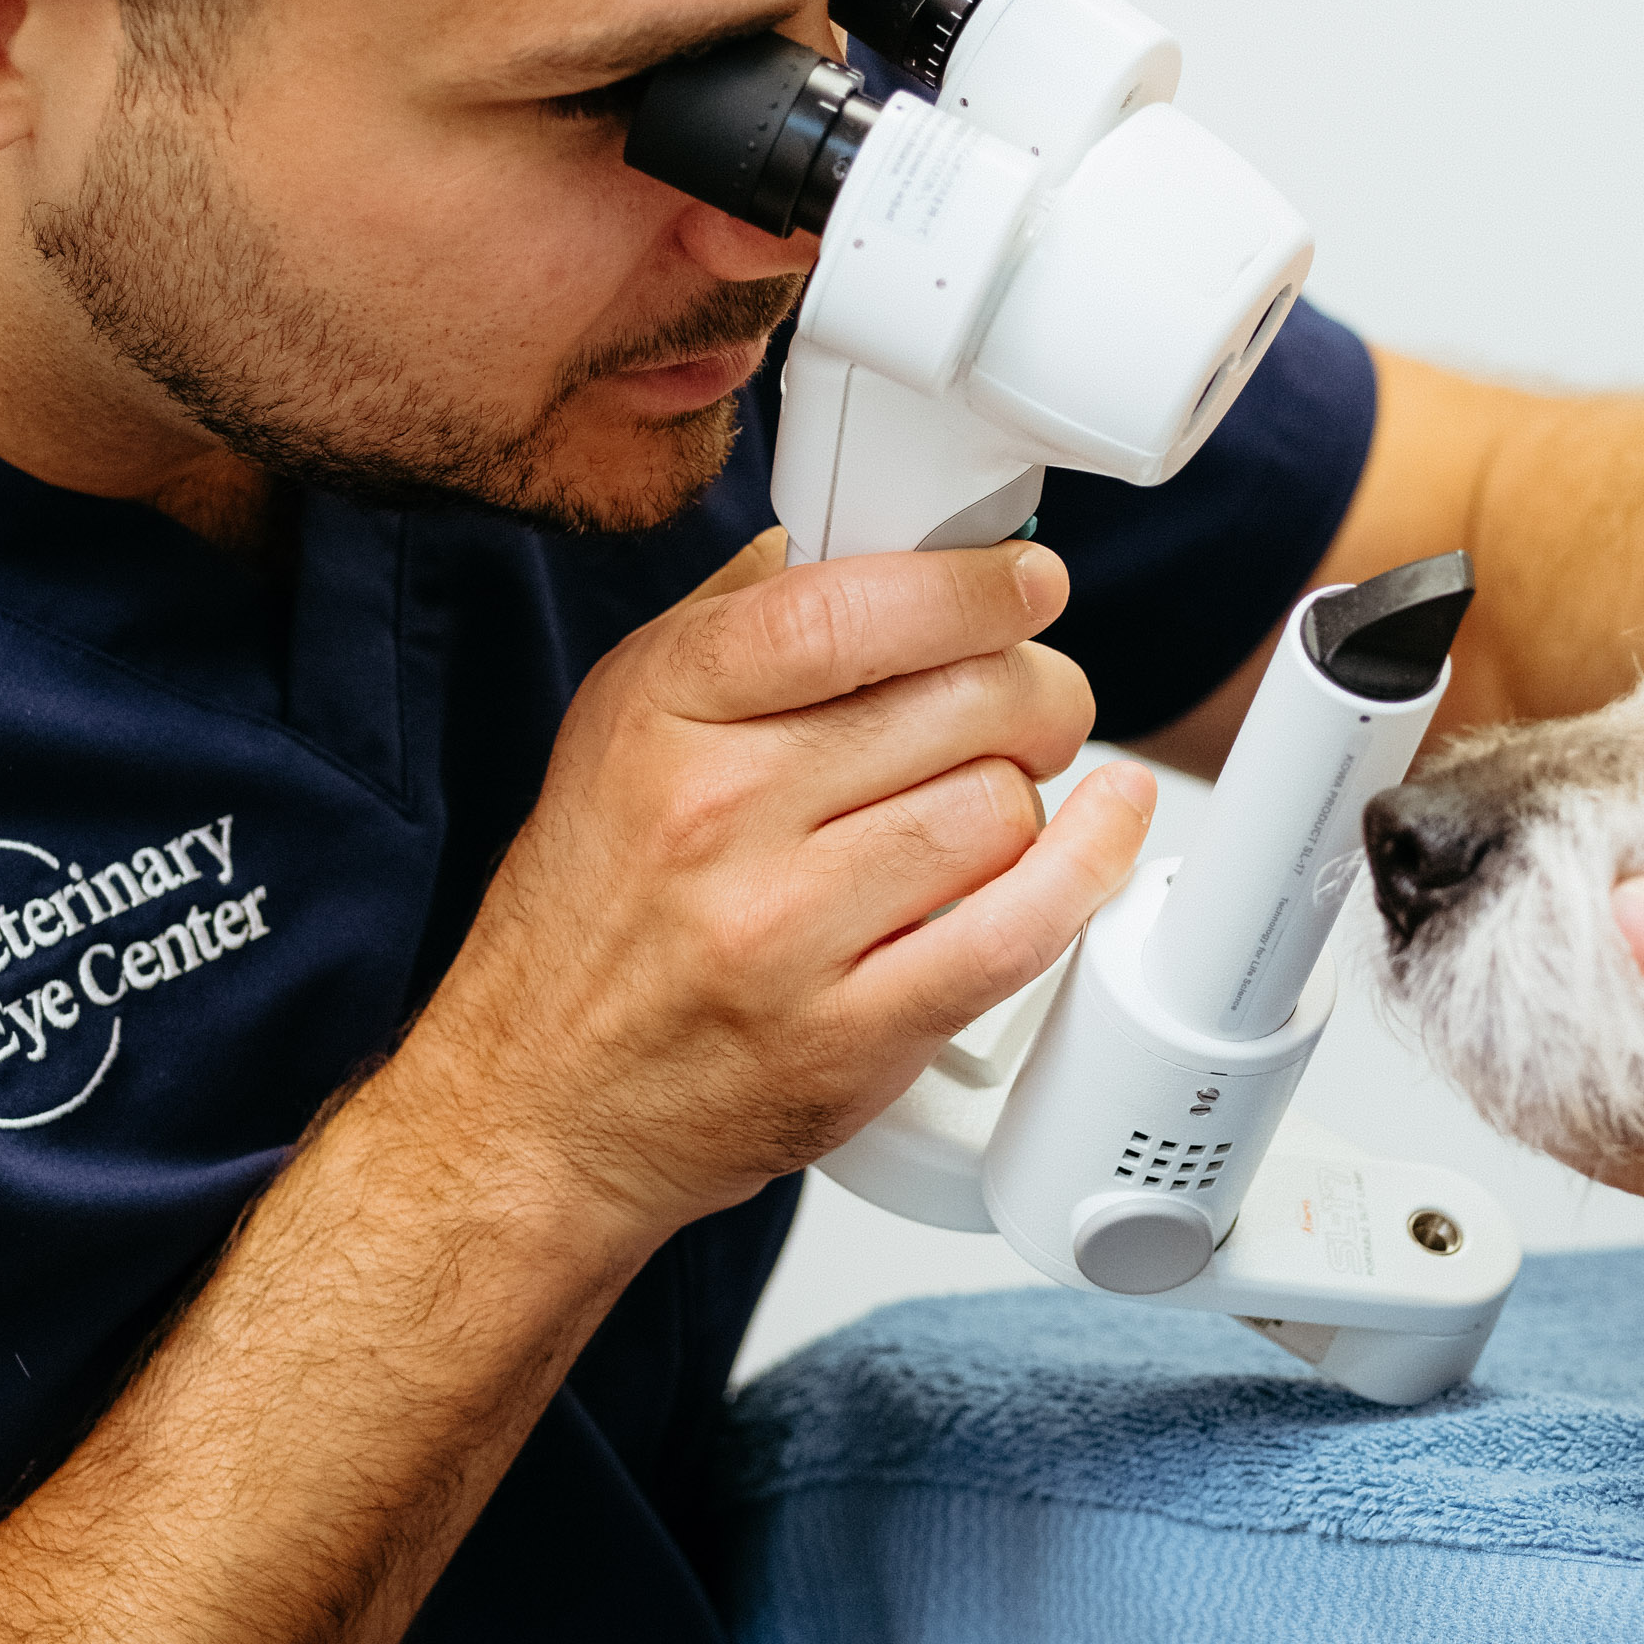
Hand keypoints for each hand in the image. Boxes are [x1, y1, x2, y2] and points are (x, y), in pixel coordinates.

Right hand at [406, 537, 1149, 1247]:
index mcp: (665, 716)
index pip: (848, 612)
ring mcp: (784, 936)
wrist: (539, 1102)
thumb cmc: (590, 914)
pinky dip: (1084, 871)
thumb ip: (733, 624)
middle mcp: (718, 816)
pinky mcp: (847, 1039)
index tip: (1023, 584)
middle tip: (1030, 702)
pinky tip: (1104, 830)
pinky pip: (1014, 932)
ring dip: (1025, 798)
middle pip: (962, 702)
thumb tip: (849, 541)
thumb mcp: (618, 728)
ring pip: (999, 810)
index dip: (970, 588)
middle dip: (1030, 688)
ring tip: (988, 806)